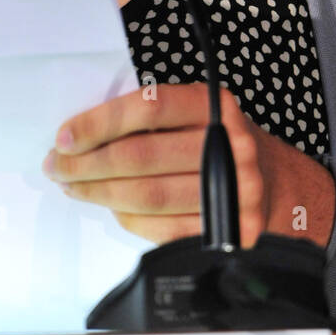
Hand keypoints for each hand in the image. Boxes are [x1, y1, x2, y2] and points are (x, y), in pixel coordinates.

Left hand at [41, 81, 335, 249]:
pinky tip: (110, 207)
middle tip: (57, 166)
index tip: (65, 135)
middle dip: (88, 164)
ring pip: (147, 196)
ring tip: (72, 186)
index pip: (148, 107)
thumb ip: (151, 116)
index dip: (100, 122)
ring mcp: (234, 190)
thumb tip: (83, 133)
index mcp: (215, 104)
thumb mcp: (197, 112)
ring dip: (99, 193)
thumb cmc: (220, 141)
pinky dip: (129, 219)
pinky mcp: (232, 230)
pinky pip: (163, 229)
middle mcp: (229, 144)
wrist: (278, 184)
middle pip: (141, 157)